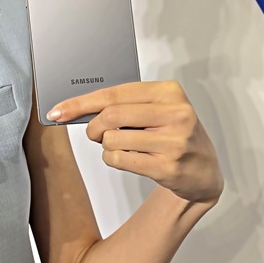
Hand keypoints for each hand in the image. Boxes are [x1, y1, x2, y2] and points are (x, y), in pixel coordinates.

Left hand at [49, 81, 222, 205]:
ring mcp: (174, 141)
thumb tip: (80, 109)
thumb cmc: (174, 135)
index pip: (114, 93)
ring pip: (113, 140)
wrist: (204, 170)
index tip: (59, 111)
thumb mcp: (157, 110)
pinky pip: (120, 160)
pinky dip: (113, 160)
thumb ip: (125, 106)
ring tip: (120, 147)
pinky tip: (126, 158)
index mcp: (169, 92)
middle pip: (110, 115)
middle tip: (94, 134)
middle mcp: (175, 113)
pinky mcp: (168, 167)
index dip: (81, 103)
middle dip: (93, 127)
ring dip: (106, 147)